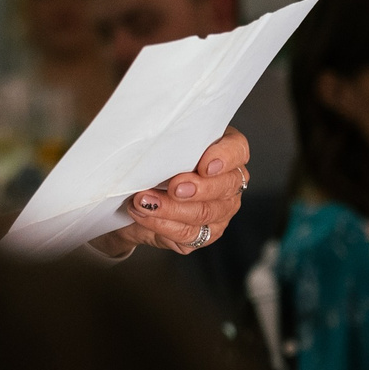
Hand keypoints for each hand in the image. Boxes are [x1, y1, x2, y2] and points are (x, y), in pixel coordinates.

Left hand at [91, 128, 251, 258]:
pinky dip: (163, 224)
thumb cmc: (149, 161)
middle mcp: (228, 182)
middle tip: (173, 187)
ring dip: (171, 208)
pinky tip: (144, 214)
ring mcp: (220, 211)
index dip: (225, 157)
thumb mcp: (156, 144)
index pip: (237, 149)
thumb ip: (163, 139)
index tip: (205, 165)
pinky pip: (189, 234)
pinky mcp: (204, 234)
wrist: (130, 197)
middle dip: (197, 188)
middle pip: (225, 186)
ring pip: (204, 213)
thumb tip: (149, 135)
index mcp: (223, 150)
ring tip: (143, 200)